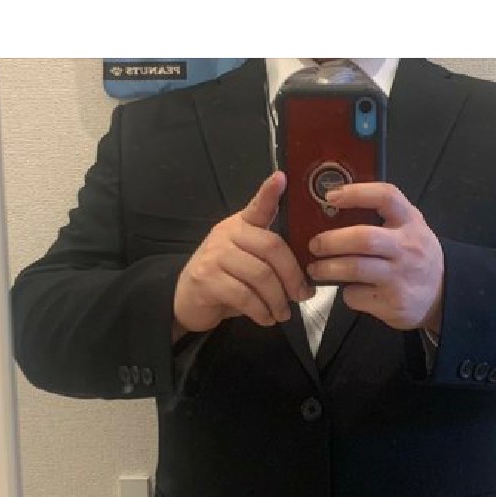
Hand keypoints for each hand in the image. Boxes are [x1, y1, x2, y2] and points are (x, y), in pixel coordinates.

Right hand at [172, 172, 313, 337]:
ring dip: (278, 300)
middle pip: (271, 247)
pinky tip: (266, 318)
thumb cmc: (226, 280)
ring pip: (260, 275)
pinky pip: (244, 295)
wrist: (187, 301)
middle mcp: (227, 233)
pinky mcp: (205, 278)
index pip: (258, 206)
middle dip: (293, 275)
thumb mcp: (249, 263)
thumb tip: (308, 277)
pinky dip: (261, 311)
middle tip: (302, 296)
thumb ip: (271, 259)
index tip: (282, 177)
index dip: (269, 192)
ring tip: (283, 313)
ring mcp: (214, 255)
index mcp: (241, 225)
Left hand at [305, 182, 444, 332]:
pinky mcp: (393, 303)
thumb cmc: (416, 255)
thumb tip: (333, 207)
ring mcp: (401, 277)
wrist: (442, 294)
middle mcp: (408, 248)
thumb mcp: (410, 228)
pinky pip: (357, 295)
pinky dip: (346, 292)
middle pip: (364, 238)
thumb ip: (382, 216)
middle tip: (315, 244)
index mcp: (410, 222)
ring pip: (355, 269)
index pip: (386, 197)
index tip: (331, 196)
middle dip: (331, 241)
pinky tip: (348, 288)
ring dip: (328, 268)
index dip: (356, 193)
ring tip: (316, 268)